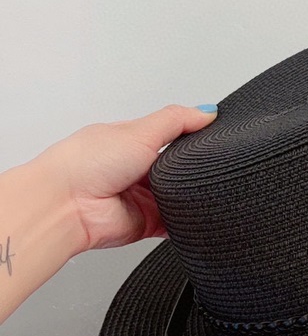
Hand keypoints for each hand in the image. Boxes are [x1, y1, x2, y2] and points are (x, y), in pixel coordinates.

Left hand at [37, 104, 217, 252]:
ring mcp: (143, 197)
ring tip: (191, 187)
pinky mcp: (148, 222)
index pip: (173, 136)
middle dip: (192, 168)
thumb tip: (206, 112)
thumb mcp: (139, 130)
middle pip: (180, 168)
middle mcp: (137, 169)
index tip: (214, 136)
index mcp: (133, 142)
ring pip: (181, 194)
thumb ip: (176, 121)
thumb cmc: (85, 165)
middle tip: (201, 165)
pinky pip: (176, 222)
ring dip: (189, 193)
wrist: (66, 206)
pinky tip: (191, 211)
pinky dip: (186, 219)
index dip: (194, 137)